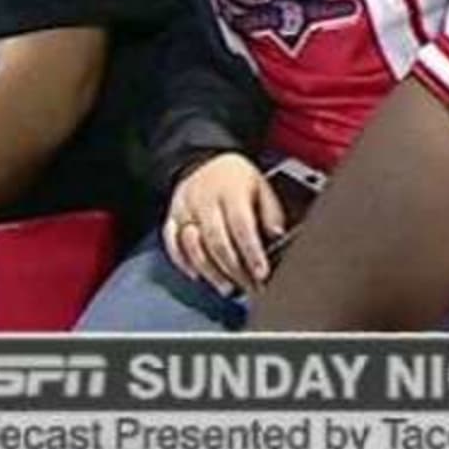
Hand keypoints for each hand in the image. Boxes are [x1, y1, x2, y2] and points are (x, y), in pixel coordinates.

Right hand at [164, 152, 285, 295]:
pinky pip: (172, 243)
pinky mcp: (172, 217)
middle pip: (216, 241)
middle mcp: (205, 199)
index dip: (251, 252)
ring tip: (228, 288)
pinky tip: (198, 276)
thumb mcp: (261, 186)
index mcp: (231, 190)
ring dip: (210, 272)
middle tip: (250, 288)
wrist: (204, 160)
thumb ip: (271, 211)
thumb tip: (277, 235)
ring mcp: (185, 209)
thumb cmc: (236, 179)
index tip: (261, 273)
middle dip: (234, 270)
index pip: (241, 225)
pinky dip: (183, 262)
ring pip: (193, 247)